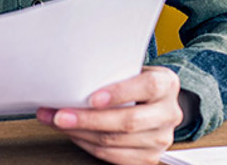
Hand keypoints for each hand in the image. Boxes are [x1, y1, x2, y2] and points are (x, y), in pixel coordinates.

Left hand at [36, 66, 182, 164]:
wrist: (156, 104)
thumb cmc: (137, 83)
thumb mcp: (132, 70)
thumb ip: (114, 73)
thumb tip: (73, 76)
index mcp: (166, 84)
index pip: (147, 87)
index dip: (119, 93)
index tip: (92, 98)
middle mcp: (168, 113)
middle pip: (128, 121)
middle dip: (88, 119)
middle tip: (61, 115)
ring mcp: (160, 139)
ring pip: (116, 141)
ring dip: (81, 133)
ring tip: (59, 123)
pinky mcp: (148, 157)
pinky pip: (113, 156)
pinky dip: (88, 145)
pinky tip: (74, 134)